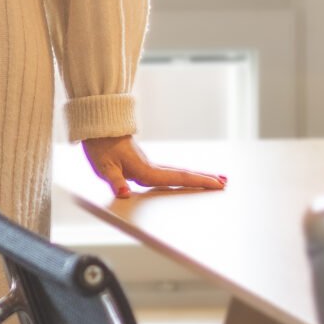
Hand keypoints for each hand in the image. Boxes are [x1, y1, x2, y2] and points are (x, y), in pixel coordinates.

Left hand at [82, 136, 226, 197]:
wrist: (97, 129)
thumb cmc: (99, 148)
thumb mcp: (103, 168)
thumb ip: (115, 182)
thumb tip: (124, 194)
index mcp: (145, 171)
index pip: (177, 177)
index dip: (197, 181)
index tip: (216, 184)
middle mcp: (151, 167)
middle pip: (183, 174)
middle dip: (205, 178)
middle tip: (225, 182)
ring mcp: (149, 165)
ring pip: (178, 172)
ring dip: (197, 176)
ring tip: (216, 179)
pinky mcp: (144, 164)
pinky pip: (169, 171)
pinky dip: (184, 175)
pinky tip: (187, 178)